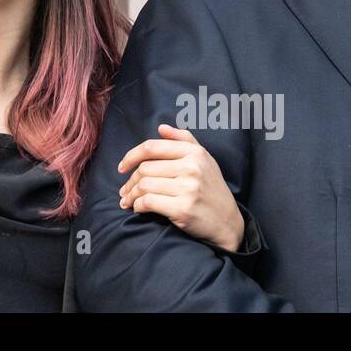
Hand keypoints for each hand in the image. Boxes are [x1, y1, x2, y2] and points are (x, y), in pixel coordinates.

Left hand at [117, 123, 244, 251]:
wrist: (228, 222)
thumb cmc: (212, 189)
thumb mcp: (205, 159)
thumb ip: (184, 139)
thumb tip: (161, 128)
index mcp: (194, 153)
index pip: (152, 147)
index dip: (131, 156)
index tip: (122, 167)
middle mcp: (192, 168)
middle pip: (145, 168)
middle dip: (130, 180)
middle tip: (124, 190)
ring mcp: (187, 188)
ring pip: (144, 185)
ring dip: (130, 194)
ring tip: (127, 201)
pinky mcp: (183, 209)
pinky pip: (148, 202)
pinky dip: (138, 205)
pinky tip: (138, 208)